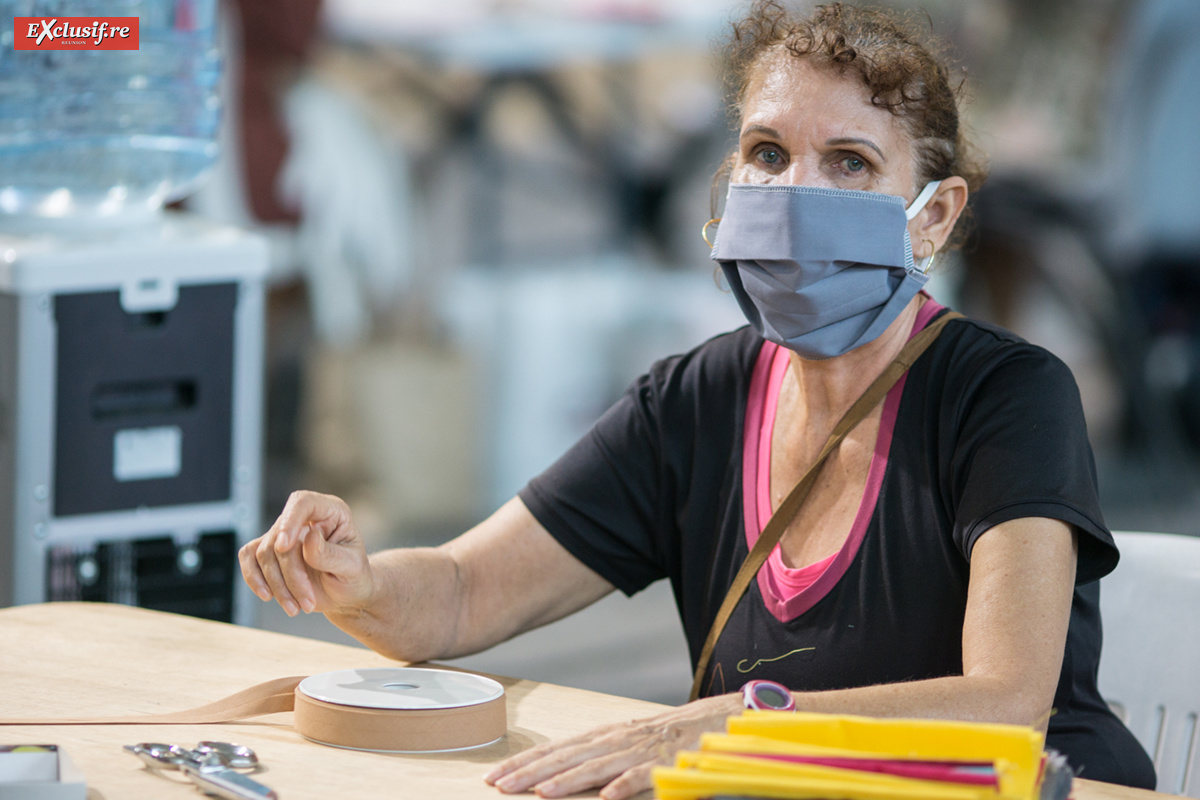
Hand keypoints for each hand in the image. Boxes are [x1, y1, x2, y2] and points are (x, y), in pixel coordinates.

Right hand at [238, 490, 372, 616]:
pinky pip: (249, 558)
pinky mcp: (271, 552)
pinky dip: (254, 578)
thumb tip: (309, 538)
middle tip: (307, 603)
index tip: (284, 547)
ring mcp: (286, 534)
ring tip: (296, 608)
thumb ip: (331, 554)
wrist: (345, 595)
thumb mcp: (352, 568)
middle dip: (291, 576)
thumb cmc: (354, 577)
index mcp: (331, 512)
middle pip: (280, 538)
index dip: (290, 520)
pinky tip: (267, 595)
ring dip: (278, 586)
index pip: (303, 502)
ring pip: (264, 553)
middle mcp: (305, 518)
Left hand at [483, 694, 740, 799]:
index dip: (523, 762)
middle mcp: (614, 740)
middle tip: (499, 785)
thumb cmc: (662, 736)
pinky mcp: (664, 763)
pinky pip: (643, 776)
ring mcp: (638, 751)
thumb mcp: (622, 742)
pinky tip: (609, 797)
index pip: (554, 749)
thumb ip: (592, 757)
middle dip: (531, 772)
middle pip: (566, 757)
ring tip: (541, 793)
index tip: (494, 775)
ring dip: (568, 780)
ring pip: (597, 767)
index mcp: (602, 736)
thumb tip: (553, 773)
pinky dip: (626, 785)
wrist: (712, 721)